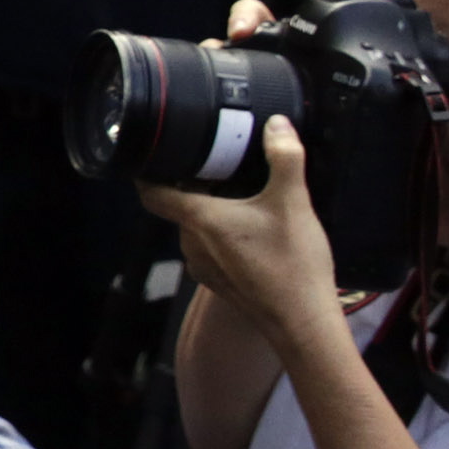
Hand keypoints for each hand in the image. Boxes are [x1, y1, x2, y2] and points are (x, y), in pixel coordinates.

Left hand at [139, 117, 339, 352]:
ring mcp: (204, 267)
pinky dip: (223, 234)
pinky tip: (253, 228)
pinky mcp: (220, 283)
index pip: (153, 194)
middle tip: (216, 162)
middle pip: (180, 206)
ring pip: (197, 229)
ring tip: (240, 191)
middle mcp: (192, 245)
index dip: (145, 173)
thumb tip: (276, 124)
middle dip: (194, 184)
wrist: (303, 324)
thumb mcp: (293, 202)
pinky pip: (211, 249)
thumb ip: (284, 157)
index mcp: (200, 221)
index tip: (148, 154)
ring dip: (212, 211)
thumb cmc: (292, 264)